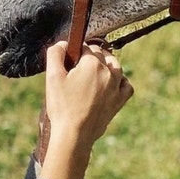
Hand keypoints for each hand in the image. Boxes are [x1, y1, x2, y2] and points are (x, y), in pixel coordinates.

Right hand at [37, 41, 133, 178]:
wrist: (74, 135)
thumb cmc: (62, 106)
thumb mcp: (53, 77)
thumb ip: (56, 54)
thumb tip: (63, 43)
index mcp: (92, 63)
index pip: (85, 47)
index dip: (75, 52)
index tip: (69, 61)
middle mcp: (108, 72)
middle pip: (100, 54)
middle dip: (89, 57)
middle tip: (76, 69)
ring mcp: (116, 87)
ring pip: (115, 66)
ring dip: (106, 64)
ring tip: (93, 71)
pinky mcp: (119, 101)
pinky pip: (126, 85)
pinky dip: (120, 81)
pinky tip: (111, 84)